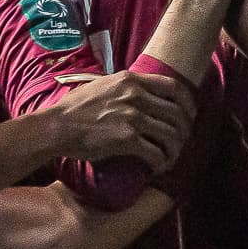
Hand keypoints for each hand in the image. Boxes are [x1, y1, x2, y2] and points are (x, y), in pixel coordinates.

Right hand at [42, 70, 195, 171]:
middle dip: (184, 132)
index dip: (188, 103)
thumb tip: (142, 90)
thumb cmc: (75, 108)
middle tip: (181, 143)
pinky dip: (161, 163)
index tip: (190, 116)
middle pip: (177, 113)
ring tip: (169, 159)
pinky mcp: (126, 139)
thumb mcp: (103, 84)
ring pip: (170, 135)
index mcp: (131, 80)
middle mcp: (135, 95)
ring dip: (175, 151)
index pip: (174, 87)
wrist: (57, 126)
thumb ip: (125, 86)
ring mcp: (132, 116)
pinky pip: (156, 153)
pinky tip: (157, 168)